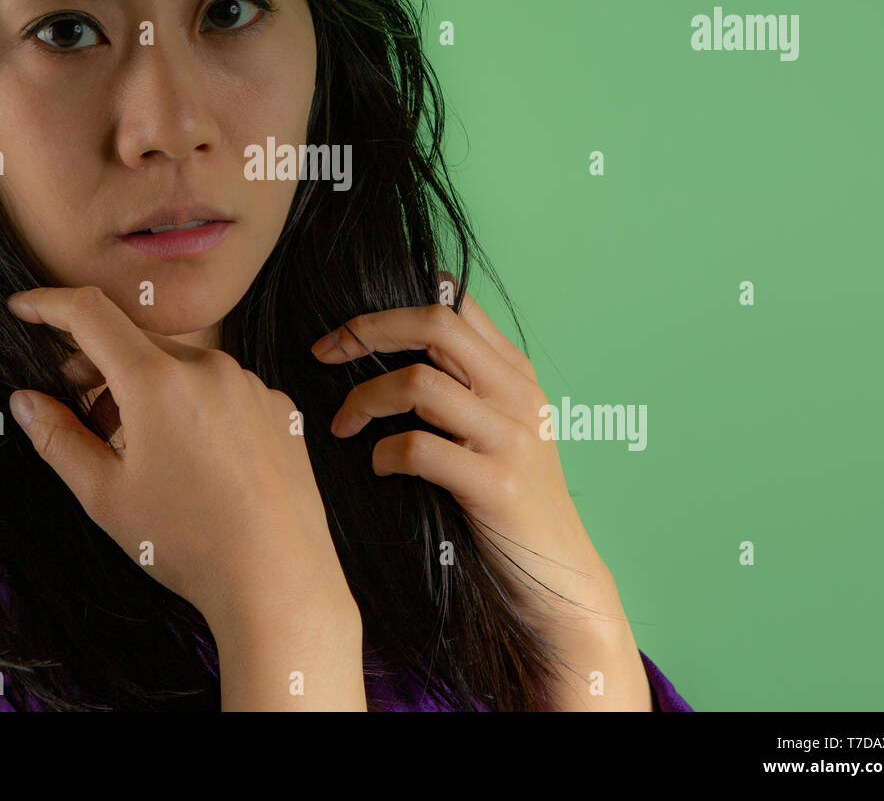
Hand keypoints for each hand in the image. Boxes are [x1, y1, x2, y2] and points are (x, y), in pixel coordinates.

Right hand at [6, 285, 354, 637]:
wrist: (278, 578)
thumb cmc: (187, 541)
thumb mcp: (105, 495)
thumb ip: (57, 438)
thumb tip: (24, 399)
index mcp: (158, 381)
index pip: (91, 314)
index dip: (49, 304)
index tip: (22, 308)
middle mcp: (210, 367)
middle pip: (136, 345)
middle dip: (99, 370)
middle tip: (85, 419)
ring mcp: (250, 383)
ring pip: (182, 368)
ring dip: (150, 391)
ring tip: (145, 453)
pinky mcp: (277, 405)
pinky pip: (223, 390)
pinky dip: (195, 407)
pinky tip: (196, 461)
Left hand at [312, 274, 650, 707]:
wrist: (559, 581)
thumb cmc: (509, 504)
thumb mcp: (496, 430)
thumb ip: (459, 387)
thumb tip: (378, 350)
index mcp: (514, 372)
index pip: (454, 301)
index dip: (389, 305)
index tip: (345, 332)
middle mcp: (517, 394)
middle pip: (436, 323)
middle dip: (368, 330)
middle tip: (324, 353)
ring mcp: (510, 438)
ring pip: (420, 383)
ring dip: (365, 399)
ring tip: (343, 426)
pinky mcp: (497, 486)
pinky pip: (420, 449)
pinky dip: (384, 454)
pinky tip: (378, 468)